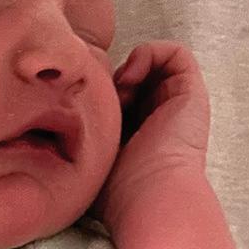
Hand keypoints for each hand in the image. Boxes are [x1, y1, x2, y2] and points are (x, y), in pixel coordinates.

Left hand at [92, 41, 210, 223]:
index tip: (87, 106)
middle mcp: (161, 117)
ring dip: (132, 63)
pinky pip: (177, 53)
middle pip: (137, 78)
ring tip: (119, 85)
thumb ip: (80, 140)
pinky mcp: (192, 92)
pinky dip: (151, 53)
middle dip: (114, 77)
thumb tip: (56, 120)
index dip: (102, 92)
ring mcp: (178, 104)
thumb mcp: (89, 160)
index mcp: (139, 134)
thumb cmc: (115, 191)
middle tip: (102, 96)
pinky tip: (131, 77)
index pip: (120, 99)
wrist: (148, 195)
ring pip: (155, 63)